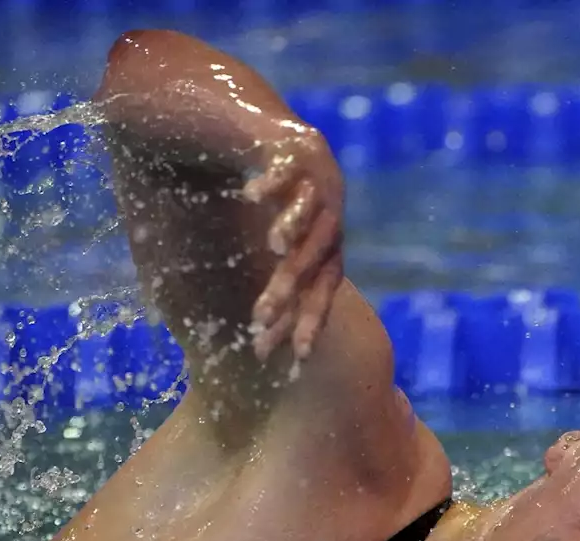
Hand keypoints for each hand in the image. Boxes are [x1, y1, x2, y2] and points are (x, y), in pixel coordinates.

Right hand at [244, 138, 343, 362]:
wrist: (289, 146)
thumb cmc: (285, 212)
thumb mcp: (286, 254)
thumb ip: (279, 293)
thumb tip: (259, 350)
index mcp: (329, 249)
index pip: (323, 290)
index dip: (312, 320)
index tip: (297, 356)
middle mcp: (330, 220)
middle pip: (314, 258)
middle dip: (290, 286)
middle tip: (260, 315)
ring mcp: (317, 186)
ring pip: (308, 214)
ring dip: (294, 228)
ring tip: (274, 247)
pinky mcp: (297, 152)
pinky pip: (286, 169)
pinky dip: (272, 181)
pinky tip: (250, 195)